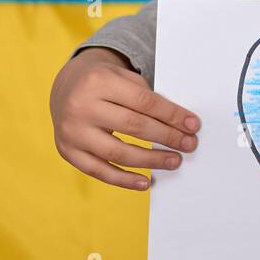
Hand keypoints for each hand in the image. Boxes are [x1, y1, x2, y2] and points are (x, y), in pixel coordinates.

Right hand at [50, 47, 200, 190]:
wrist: (66, 87)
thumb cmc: (104, 83)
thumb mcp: (122, 77)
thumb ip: (146, 98)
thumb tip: (180, 126)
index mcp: (98, 81)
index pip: (144, 101)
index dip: (172, 115)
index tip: (193, 125)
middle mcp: (81, 106)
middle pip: (133, 126)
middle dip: (166, 137)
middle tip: (189, 145)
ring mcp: (72, 131)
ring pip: (117, 152)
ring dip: (150, 161)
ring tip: (173, 161)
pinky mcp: (67, 151)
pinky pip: (99, 171)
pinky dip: (124, 180)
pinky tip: (145, 182)